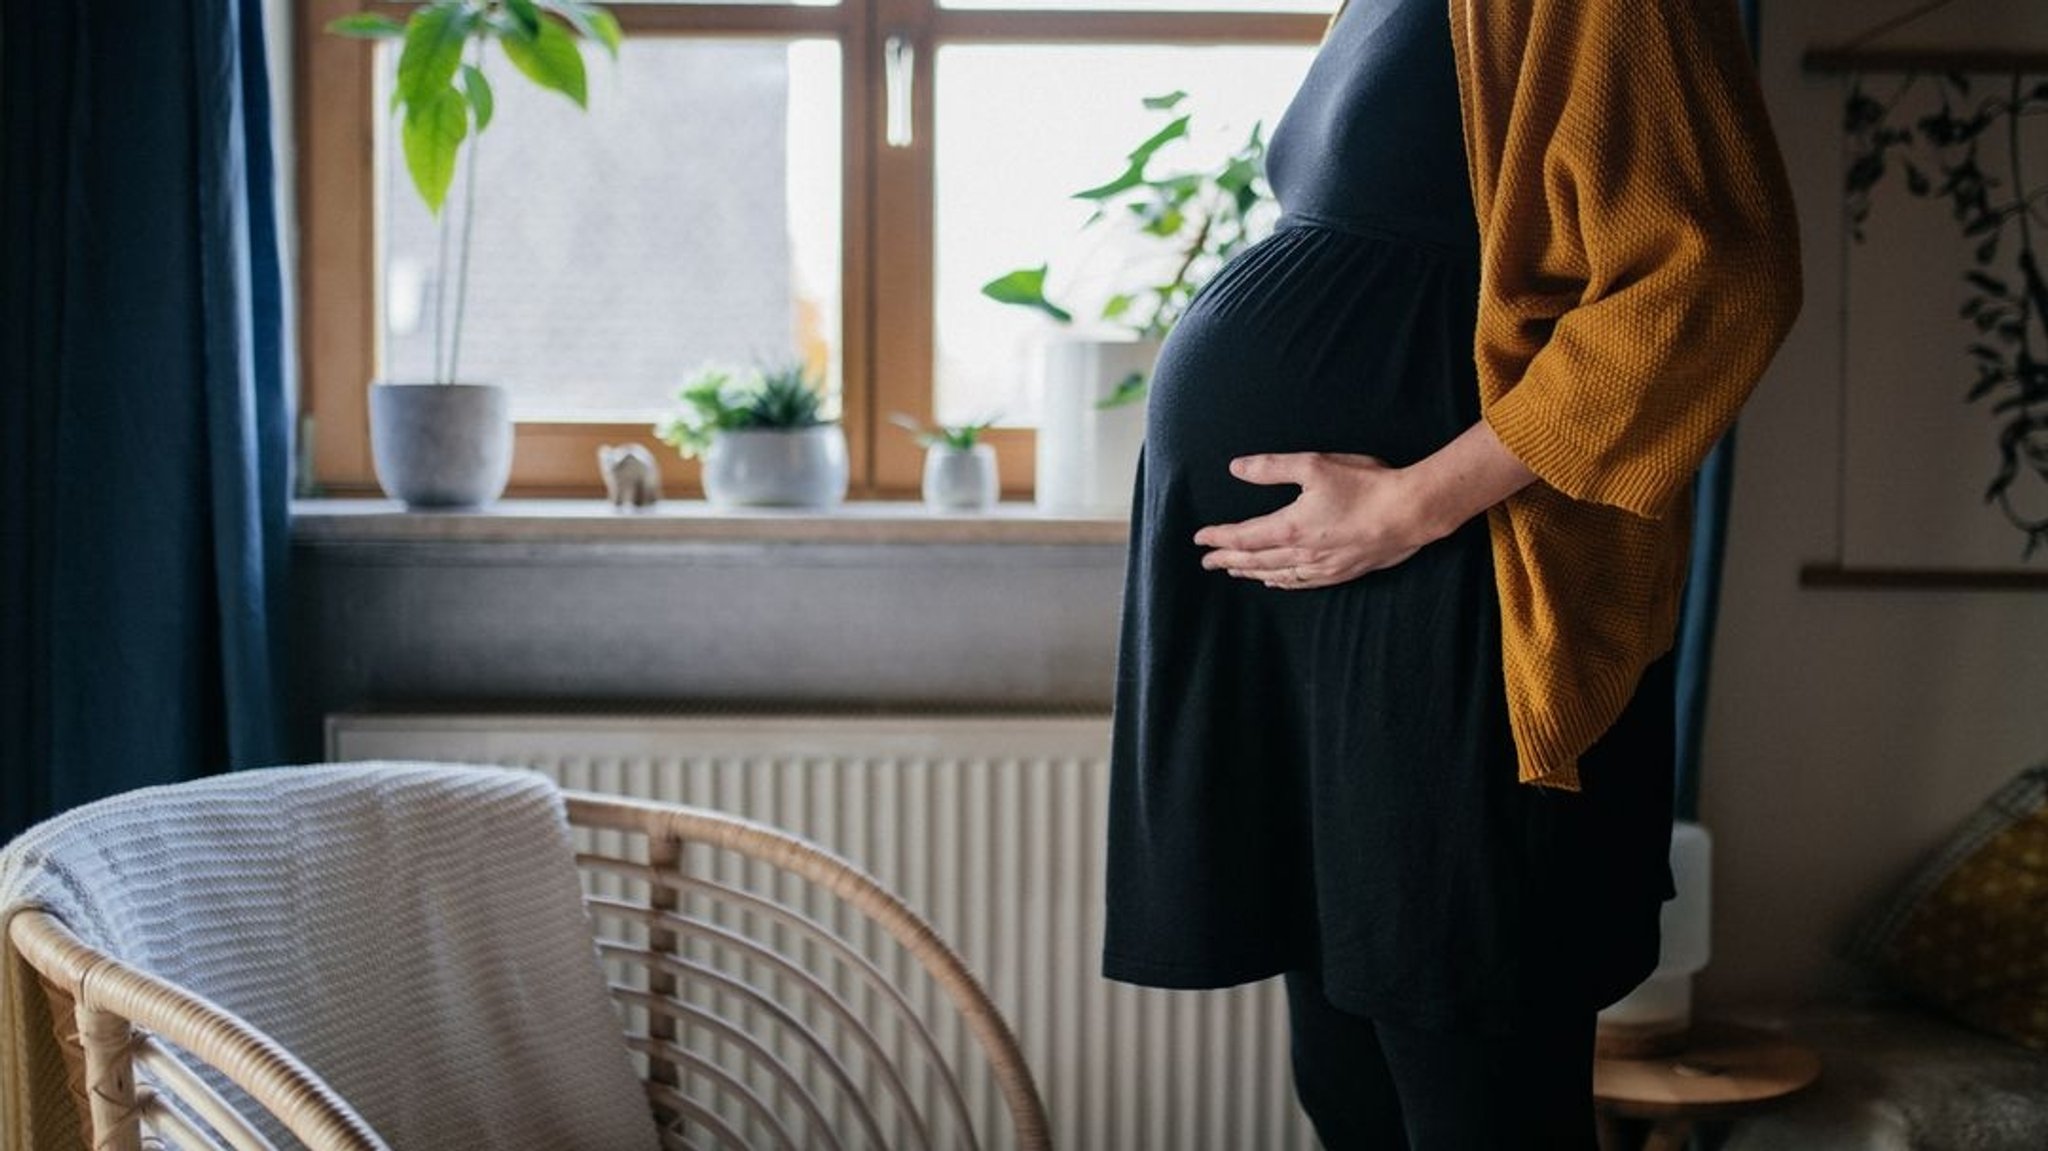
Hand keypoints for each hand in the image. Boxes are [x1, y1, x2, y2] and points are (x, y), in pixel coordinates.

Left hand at [1193, 452, 1444, 589]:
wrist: (1410, 513)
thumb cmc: (1365, 485)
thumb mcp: (1315, 466)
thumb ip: (1272, 467)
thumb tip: (1236, 467)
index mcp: (1290, 527)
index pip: (1243, 536)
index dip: (1218, 537)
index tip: (1199, 538)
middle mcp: (1301, 553)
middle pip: (1254, 561)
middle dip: (1227, 560)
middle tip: (1206, 562)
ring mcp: (1322, 566)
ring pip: (1275, 574)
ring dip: (1251, 573)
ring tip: (1234, 571)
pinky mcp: (1342, 572)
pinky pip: (1300, 582)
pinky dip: (1281, 582)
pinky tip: (1276, 581)